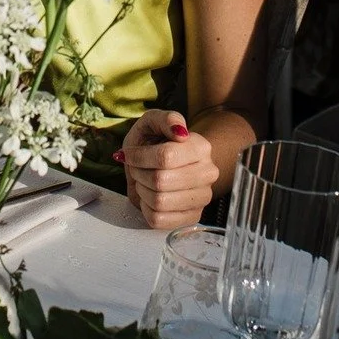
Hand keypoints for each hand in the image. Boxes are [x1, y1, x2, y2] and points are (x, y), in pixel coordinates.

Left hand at [116, 109, 218, 229]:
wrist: (160, 164)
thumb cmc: (154, 142)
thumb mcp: (153, 122)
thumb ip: (166, 119)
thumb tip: (180, 131)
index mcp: (201, 147)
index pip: (165, 157)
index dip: (139, 157)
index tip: (130, 154)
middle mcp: (208, 173)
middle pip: (160, 181)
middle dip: (139, 174)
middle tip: (137, 168)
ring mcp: (203, 197)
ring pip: (159, 202)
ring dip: (142, 191)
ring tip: (144, 181)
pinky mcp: (192, 217)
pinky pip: (158, 220)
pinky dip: (146, 208)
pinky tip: (150, 197)